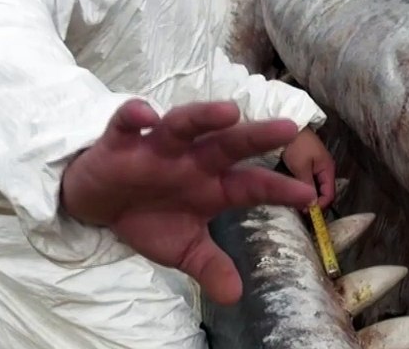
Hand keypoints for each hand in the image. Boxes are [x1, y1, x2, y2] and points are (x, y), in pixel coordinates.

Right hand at [60, 99, 316, 304]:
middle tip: (288, 128)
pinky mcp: (122, 140)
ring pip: (185, 124)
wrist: (99, 203)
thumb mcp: (182, 248)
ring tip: (229, 112)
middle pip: (229, 145)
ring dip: (205, 117)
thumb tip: (235, 296)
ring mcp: (159, 146)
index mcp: (212, 185)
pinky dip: (136, 115)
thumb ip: (209, 266)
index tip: (309, 196)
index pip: (251, 186)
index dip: (279, 190)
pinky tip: (146, 115)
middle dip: (256, 136)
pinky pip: (129, 121)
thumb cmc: (150, 217)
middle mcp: (192, 159)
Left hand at [281, 128, 335, 209]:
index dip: (320, 207)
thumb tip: (312, 205)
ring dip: (308, 196)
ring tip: (296, 205)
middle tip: (300, 212)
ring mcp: (316, 167)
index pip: (330, 195)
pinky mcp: (307, 165)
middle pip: (324, 193)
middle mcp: (325, 170)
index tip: (307, 214)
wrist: (289, 126)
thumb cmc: (296, 145)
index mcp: (328, 169)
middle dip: (314, 203)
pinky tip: (293, 194)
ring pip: (315, 188)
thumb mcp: (301, 167)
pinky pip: (309, 181)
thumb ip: (307, 186)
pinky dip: (303, 188)